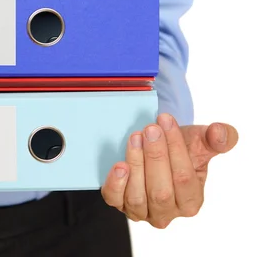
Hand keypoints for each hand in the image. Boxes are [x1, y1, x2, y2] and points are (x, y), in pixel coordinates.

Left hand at [101, 113, 237, 228]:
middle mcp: (167, 212)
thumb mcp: (202, 141)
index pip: (184, 179)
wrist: (155, 148)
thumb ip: (219, 138)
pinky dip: (116, 184)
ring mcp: (142, 211)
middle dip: (155, 157)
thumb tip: (220, 132)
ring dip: (136, 164)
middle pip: (160, 191)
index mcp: (191, 202)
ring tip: (136, 138)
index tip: (166, 121)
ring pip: (137, 197)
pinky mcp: (119, 203)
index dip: (175, 149)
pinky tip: (119, 165)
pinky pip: (115, 199)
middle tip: (151, 129)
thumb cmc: (182, 149)